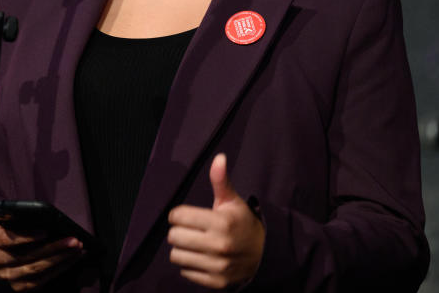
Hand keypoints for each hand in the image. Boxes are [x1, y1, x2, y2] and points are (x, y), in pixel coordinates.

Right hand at [0, 221, 84, 290]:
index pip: (7, 239)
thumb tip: (44, 219)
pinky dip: (59, 268)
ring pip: (37, 269)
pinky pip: (42, 279)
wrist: (4, 249)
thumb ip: (20, 219)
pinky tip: (71, 259)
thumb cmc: (12, 228)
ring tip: (76, 249)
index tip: (45, 232)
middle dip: (54, 248)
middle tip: (73, 240)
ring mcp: (7, 275)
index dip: (26, 237)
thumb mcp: (10, 219)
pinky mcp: (18, 286)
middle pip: (27, 256)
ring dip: (61, 259)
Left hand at [167, 153, 264, 288]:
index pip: (177, 216)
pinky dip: (189, 265)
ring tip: (193, 244)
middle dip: (178, 231)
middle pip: (173, 236)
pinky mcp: (216, 281)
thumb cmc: (242, 223)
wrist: (264, 255)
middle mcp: (219, 245)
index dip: (178, 214)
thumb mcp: (232, 201)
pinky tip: (201, 257)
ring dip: (181, 249)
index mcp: (221, 222)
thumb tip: (219, 157)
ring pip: (176, 255)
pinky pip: (185, 272)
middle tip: (190, 230)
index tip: (186, 215)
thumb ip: (220, 180)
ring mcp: (218, 266)